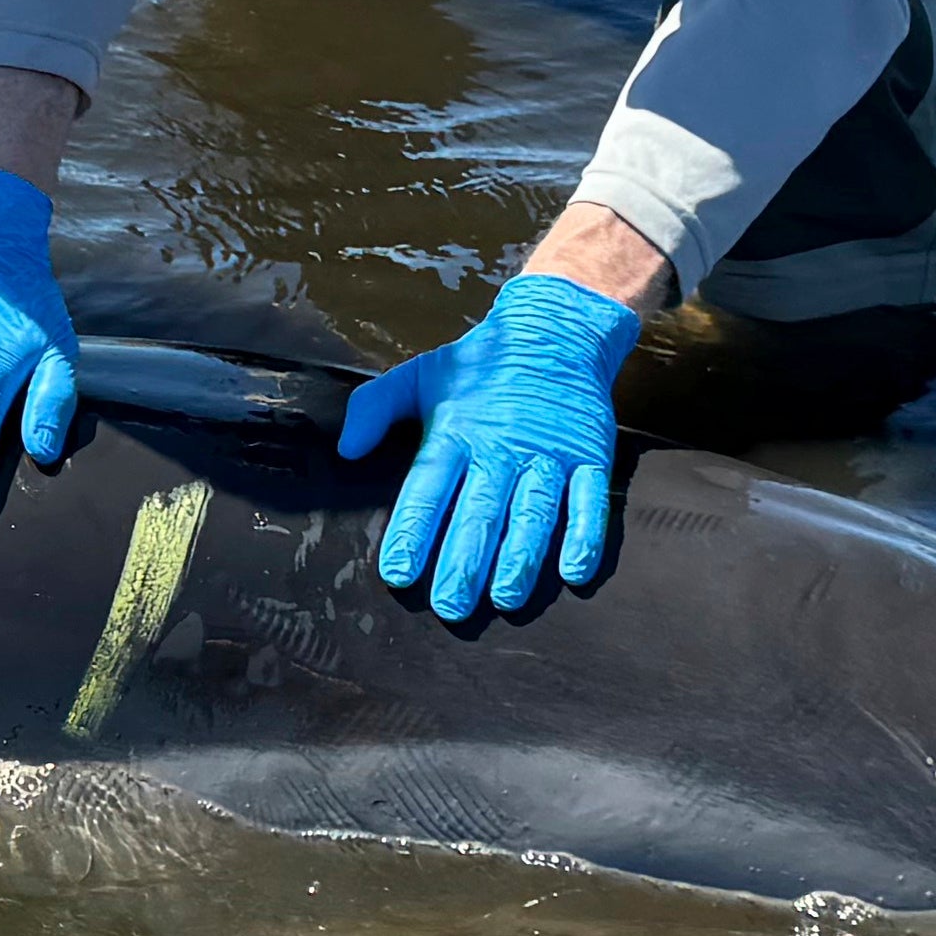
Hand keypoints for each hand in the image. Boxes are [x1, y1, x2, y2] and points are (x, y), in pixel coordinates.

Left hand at [341, 272, 641, 618]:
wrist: (557, 329)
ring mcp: (549, 454)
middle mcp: (502, 447)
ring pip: (533, 512)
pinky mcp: (590, 455)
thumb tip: (346, 449)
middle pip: (480, 511)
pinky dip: (584, 536)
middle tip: (449, 606)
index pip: (428, 488)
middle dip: (464, 561)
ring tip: (504, 598)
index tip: (397, 573)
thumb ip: (375, 408)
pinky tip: (573, 572)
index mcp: (456, 430)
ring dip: (520, 558)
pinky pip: (590, 502)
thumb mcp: (421, 374)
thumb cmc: (481, 361)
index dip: (412, 531)